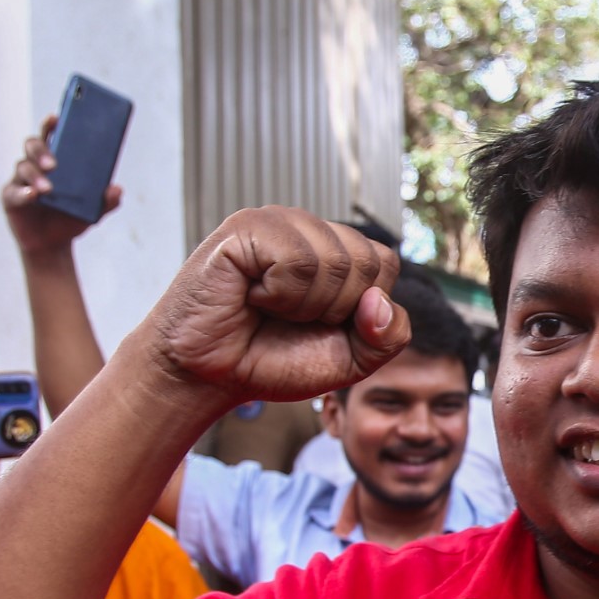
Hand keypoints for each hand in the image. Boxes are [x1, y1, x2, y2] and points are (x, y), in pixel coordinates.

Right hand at [1, 115, 122, 255]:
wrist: (53, 245)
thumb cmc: (71, 219)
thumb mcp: (94, 211)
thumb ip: (107, 200)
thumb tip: (117, 189)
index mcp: (54, 160)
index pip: (50, 135)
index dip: (50, 124)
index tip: (56, 117)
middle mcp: (34, 165)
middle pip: (32, 146)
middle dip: (41, 150)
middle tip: (54, 163)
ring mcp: (20, 180)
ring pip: (23, 167)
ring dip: (36, 176)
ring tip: (48, 189)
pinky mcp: (10, 198)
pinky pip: (14, 192)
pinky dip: (23, 193)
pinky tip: (33, 195)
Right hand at [140, 206, 409, 404]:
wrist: (210, 376)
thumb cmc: (273, 360)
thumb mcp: (350, 361)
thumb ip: (387, 338)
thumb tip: (379, 301)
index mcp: (336, 250)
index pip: (385, 263)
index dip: (361, 310)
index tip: (321, 324)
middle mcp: (309, 229)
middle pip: (366, 262)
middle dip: (335, 310)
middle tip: (290, 318)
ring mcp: (277, 222)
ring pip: (335, 261)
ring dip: (304, 306)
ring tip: (269, 307)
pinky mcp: (246, 227)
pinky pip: (296, 261)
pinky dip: (278, 295)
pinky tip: (251, 295)